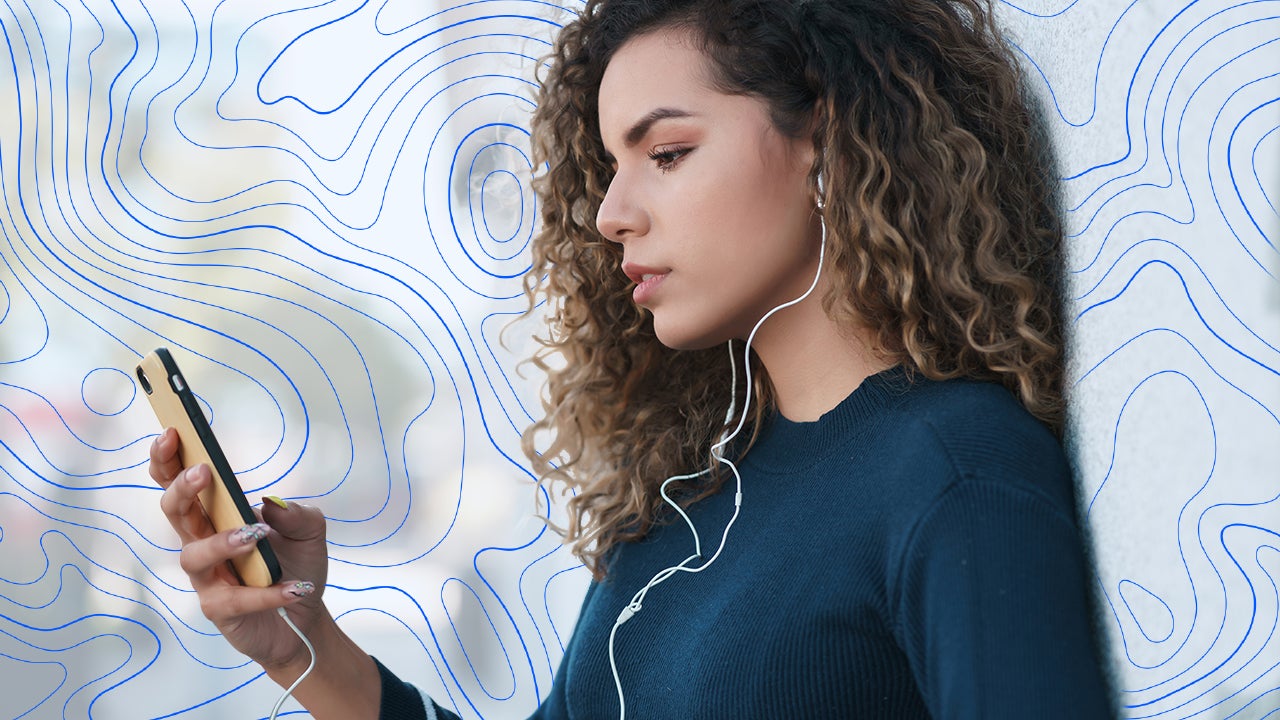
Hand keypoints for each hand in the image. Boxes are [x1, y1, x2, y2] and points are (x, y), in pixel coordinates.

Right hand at [149, 427, 327, 672]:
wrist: (304, 616)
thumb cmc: (295, 565)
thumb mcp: (309, 532)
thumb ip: (298, 514)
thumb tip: (272, 504)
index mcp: (217, 516)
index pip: (181, 484)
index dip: (169, 460)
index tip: (173, 432)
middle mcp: (203, 543)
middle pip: (175, 512)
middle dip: (182, 490)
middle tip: (203, 473)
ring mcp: (208, 578)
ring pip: (194, 555)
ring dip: (223, 541)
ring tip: (256, 534)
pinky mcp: (219, 610)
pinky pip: (235, 600)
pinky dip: (266, 593)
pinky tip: (294, 587)